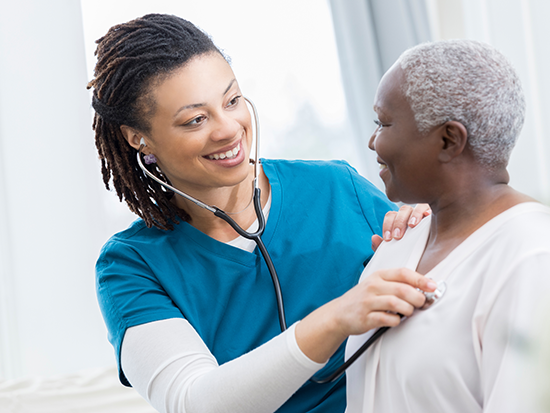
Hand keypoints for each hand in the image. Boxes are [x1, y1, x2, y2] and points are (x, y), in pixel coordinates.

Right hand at [295, 268, 435, 362]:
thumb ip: (397, 283)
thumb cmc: (363, 299)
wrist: (339, 314)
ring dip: (408, 310)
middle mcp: (372, 286)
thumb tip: (424, 286)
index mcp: (378, 275)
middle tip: (422, 303)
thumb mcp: (376, 284)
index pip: (402, 273)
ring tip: (408, 312)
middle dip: (417, 298)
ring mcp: (368, 302)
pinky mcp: (365, 317)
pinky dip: (396, 321)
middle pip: (402, 289)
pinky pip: (387, 319)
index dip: (420, 279)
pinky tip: (396, 320)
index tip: (433, 286)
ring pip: (396, 303)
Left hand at [371, 204, 430, 250]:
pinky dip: (426, 211)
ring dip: (413, 215)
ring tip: (412, 225)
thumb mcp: (396, 252)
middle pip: (402, 210)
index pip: (390, 216)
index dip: (387, 225)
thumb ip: (382, 246)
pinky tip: (427, 216)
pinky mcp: (434, 216)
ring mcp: (422, 214)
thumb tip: (374, 238)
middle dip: (398, 223)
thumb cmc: (410, 254)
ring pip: (415, 208)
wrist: (428, 260)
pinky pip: (429, 208)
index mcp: (399, 220)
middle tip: (398, 236)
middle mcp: (410, 215)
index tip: (388, 238)